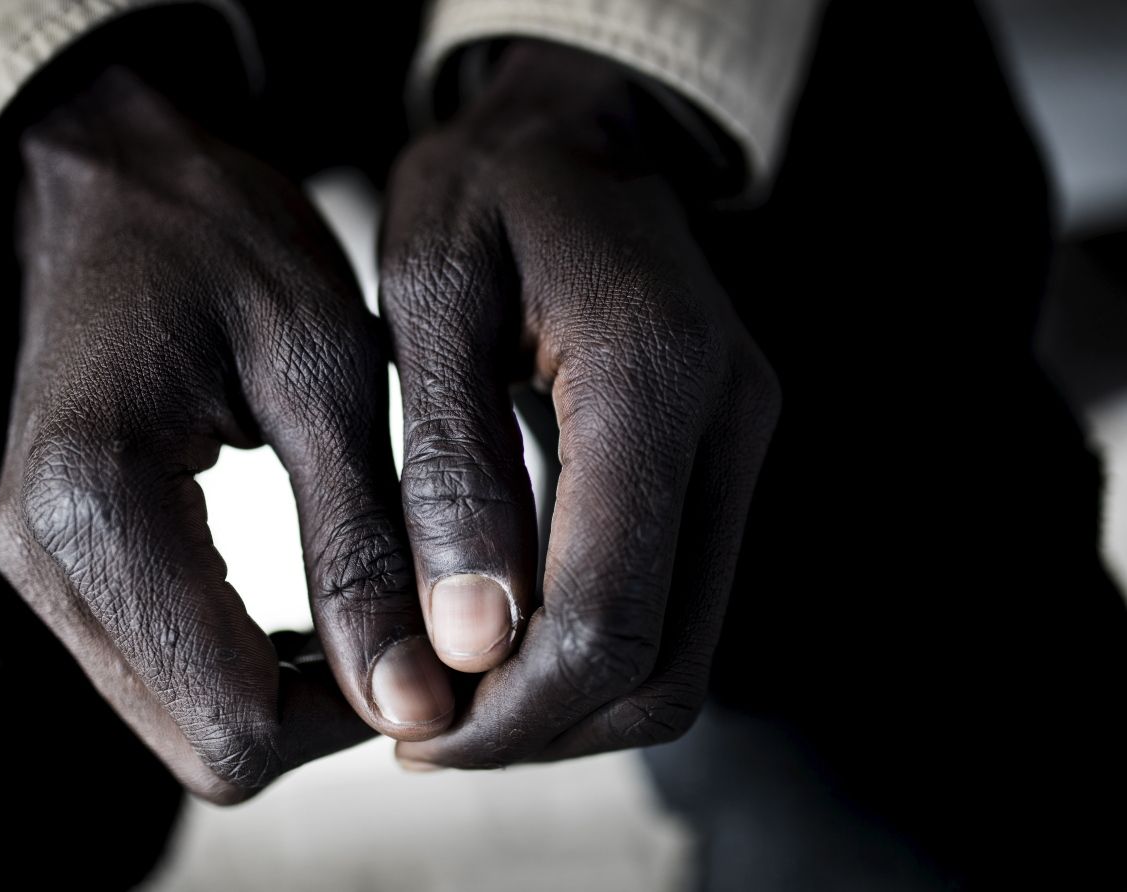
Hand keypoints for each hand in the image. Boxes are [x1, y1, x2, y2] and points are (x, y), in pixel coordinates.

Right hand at [0, 68, 452, 802]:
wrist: (107, 181)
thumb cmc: (221, 241)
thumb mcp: (318, 371)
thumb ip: (359, 546)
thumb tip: (411, 706)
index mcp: (98, 510)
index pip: (236, 727)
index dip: (356, 714)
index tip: (435, 644)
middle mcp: (41, 564)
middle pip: (204, 748)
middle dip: (325, 715)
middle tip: (411, 622)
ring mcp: (37, 570)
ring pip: (184, 724)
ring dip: (289, 695)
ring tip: (370, 600)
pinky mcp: (56, 563)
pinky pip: (162, 674)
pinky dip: (247, 663)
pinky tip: (312, 593)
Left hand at [380, 41, 779, 767]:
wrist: (575, 131)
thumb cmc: (487, 194)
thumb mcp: (434, 298)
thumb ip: (451, 467)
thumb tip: (469, 640)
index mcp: (655, 380)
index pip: (611, 615)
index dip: (512, 709)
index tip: (416, 731)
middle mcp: (729, 428)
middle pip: (664, 665)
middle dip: (540, 728)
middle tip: (426, 730)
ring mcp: (740, 450)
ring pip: (682, 657)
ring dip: (569, 706)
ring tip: (455, 695)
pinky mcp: (722, 466)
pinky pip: (677, 607)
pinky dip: (594, 657)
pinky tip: (506, 641)